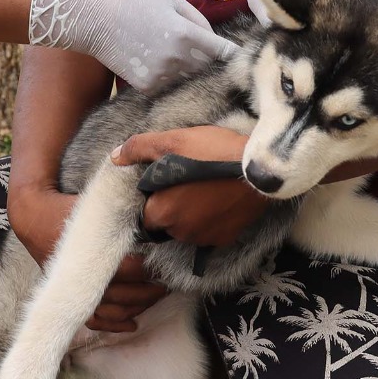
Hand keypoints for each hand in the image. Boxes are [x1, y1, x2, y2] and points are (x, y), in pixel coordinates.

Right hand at [8, 185, 165, 332]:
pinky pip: (94, 320)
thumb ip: (121, 209)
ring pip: (112, 311)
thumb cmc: (66, 208)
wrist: (34, 217)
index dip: (151, 271)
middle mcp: (83, 277)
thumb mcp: (95, 202)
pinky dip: (114, 325)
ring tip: (157, 297)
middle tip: (169, 284)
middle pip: (124, 295)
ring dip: (138, 308)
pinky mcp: (70, 297)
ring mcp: (75, 290)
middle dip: (150, 291)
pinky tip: (133, 324)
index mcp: (92, 253)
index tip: (167, 266)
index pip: (130, 270)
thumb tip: (152, 210)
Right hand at [28, 0, 237, 91]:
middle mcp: (177, 59)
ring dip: (199, 79)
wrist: (97, 23)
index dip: (238, 57)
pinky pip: (172, 88)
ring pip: (193, 83)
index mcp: (187, 34)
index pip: (225, 53)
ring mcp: (162, 76)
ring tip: (204, 75)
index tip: (248, 60)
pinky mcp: (148, 87)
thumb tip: (215, 40)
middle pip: (211, 72)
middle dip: (220, 70)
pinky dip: (176, 83)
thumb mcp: (172, 1)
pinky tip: (174, 74)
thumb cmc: (137, 5)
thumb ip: (199, 20)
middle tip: (233, 72)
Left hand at [111, 127, 269, 247]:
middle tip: (185, 180)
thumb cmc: (214, 153)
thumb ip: (139, 148)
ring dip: (189, 214)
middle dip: (170, 205)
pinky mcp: (226, 238)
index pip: (145, 211)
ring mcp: (205, 238)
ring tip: (203, 188)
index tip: (163, 180)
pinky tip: (218, 199)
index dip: (151, 195)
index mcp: (162, 213)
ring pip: (186, 228)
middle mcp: (180, 233)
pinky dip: (210, 220)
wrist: (262, 169)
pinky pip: (209, 232)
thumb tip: (116, 156)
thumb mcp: (173, 140)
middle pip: (165, 221)